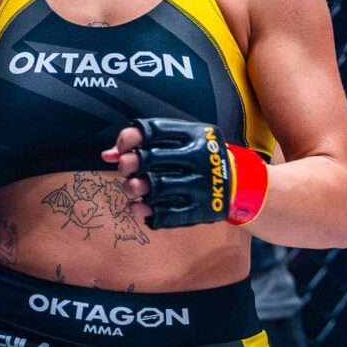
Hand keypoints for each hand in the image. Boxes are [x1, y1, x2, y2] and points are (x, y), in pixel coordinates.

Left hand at [103, 118, 269, 228]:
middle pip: (150, 159)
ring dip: (134, 188)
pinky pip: (165, 214)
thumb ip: (144, 143)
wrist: (240, 183)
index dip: (129, 138)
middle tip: (126, 169)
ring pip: (155, 187)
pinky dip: (144, 212)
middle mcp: (197, 159)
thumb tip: (106, 154)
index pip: (152, 131)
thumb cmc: (201, 155)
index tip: (124, 146)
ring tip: (132, 187)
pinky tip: (137, 208)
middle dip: (129, 164)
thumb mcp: (182, 140)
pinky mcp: (198, 210)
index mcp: (194, 136)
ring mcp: (199, 186)